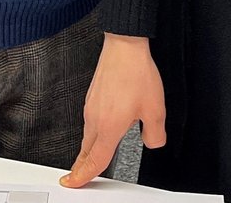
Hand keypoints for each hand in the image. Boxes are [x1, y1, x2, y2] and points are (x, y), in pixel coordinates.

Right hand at [61, 33, 166, 187]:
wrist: (124, 46)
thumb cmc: (136, 73)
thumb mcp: (156, 109)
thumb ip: (155, 134)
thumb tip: (152, 142)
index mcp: (109, 127)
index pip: (95, 160)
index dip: (85, 176)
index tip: (74, 183)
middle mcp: (95, 118)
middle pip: (86, 151)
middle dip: (80, 167)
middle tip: (75, 177)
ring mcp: (91, 106)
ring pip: (88, 136)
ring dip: (87, 150)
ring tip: (89, 158)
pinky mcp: (92, 96)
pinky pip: (90, 122)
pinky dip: (92, 133)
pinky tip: (101, 130)